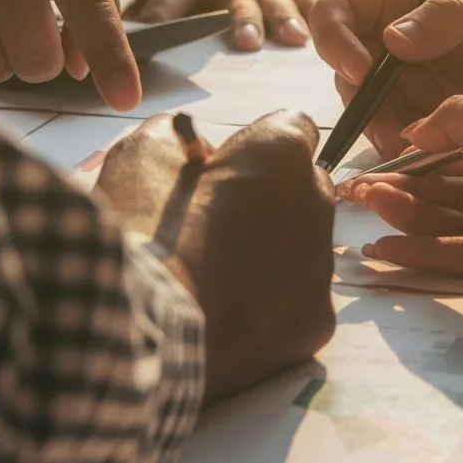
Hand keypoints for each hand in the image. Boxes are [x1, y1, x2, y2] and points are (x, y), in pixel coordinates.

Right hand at [94, 109, 336, 405]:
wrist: (142, 335)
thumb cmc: (140, 233)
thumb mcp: (143, 156)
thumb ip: (183, 142)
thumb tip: (195, 156)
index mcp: (282, 155)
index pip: (291, 128)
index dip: (252, 147)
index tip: (219, 168)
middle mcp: (318, 206)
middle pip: (302, 191)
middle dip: (267, 199)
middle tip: (212, 225)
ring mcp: (321, 271)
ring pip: (301, 250)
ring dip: (269, 255)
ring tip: (214, 279)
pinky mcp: (315, 326)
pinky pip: (296, 304)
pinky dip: (270, 308)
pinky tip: (227, 316)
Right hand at [307, 0, 462, 158]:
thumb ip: (450, 15)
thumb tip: (391, 38)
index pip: (339, 8)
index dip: (335, 37)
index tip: (360, 70)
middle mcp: (390, 41)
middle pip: (342, 66)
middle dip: (358, 99)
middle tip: (388, 127)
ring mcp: (400, 83)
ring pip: (363, 107)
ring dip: (376, 130)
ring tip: (409, 152)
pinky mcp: (414, 119)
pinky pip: (389, 135)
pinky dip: (396, 150)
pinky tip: (421, 161)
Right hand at [344, 93, 462, 282]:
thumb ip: (455, 117)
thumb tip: (414, 134)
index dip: (425, 158)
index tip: (386, 162)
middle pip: (457, 192)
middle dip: (405, 188)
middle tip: (357, 188)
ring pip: (457, 222)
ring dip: (407, 214)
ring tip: (365, 202)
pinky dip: (427, 253)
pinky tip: (387, 247)